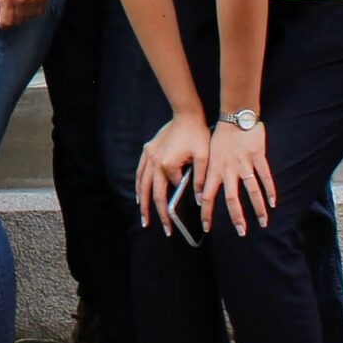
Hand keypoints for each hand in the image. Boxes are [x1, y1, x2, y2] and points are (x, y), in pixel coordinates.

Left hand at [0, 0, 51, 28]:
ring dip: (22, 16)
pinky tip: (28, 4)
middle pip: (17, 22)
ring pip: (28, 19)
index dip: (2, 24)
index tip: (0, 21)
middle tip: (9, 11)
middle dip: (11, 20)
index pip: (6, 23)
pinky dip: (33, 12)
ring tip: (18, 5)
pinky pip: (39, 13)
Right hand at [136, 110, 210, 229]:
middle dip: (155, 212)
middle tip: (157, 228)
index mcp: (168, 164)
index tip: (181, 219)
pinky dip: (138, 185)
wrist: (186, 115)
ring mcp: (149, 156)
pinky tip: (139, 194)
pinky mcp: (148, 150)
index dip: (178, 201)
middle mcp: (155, 161)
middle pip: (153, 192)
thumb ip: (200, 179)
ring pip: (142, 183)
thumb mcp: (204, 157)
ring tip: (144, 216)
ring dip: (142, 201)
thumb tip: (199, 200)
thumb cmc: (197, 135)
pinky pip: (140, 171)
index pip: (173, 188)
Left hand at [202, 119, 274, 236]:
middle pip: (231, 199)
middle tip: (241, 233)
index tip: (207, 228)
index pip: (207, 196)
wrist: (235, 116)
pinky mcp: (258, 157)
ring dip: (258, 208)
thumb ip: (206, 174)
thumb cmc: (220, 137)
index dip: (206, 213)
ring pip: (251, 191)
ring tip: (263, 222)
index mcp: (214, 169)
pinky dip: (270, 191)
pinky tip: (274, 202)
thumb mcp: (208, 155)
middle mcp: (228, 169)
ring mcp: (244, 164)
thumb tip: (200, 193)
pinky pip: (265, 177)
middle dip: (236, 218)